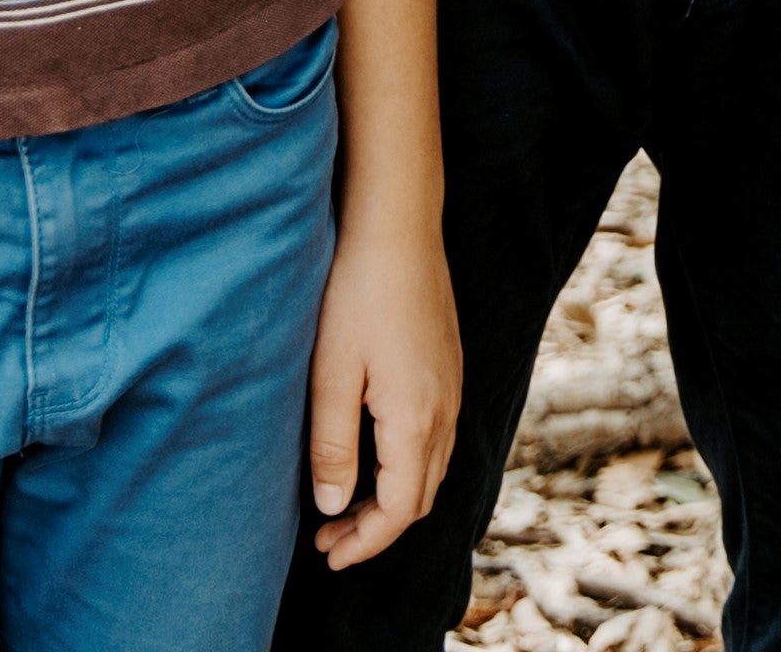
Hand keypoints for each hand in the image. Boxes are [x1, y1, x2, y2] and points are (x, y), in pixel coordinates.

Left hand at [305, 211, 461, 568]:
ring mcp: (453, 387)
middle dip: (376, 528)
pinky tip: (372, 455)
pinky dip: (406, 466)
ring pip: (431, 469)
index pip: (400, 510)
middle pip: (421, 497)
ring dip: (391, 498)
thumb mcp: (331, 372)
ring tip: (344, 504)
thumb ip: (333, 445)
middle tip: (328, 538)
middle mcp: (445, 410)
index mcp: (417, 419)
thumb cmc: (357, 293)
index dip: (365, 542)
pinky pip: (437, 439)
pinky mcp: (448, 367)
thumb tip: (334, 506)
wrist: (399, 225)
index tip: (328, 554)